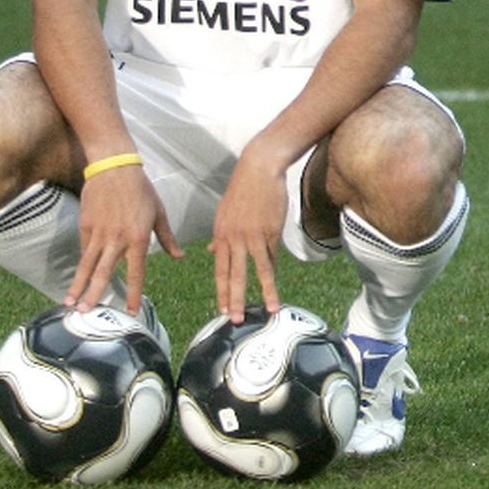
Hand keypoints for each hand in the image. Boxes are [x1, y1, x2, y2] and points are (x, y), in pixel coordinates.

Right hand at [65, 164, 181, 316]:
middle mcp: (117, 239)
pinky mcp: (85, 225)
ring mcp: (98, 233)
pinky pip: (84, 248)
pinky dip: (82, 262)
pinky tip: (78, 276)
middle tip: (86, 313)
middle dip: (94, 294)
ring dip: (78, 285)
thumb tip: (179, 256)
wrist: (115, 167)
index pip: (136, 272)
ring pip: (87, 264)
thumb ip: (167, 238)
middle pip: (104, 272)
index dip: (133, 293)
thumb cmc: (141, 189)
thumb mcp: (159, 213)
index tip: (130, 311)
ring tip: (70, 303)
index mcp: (138, 238)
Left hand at [210, 142, 299, 320]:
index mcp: (221, 234)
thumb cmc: (243, 190)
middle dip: (233, 299)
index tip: (221, 308)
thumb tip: (212, 252)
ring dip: (262, 292)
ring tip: (267, 309)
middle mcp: (234, 238)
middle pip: (234, 274)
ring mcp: (253, 235)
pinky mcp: (270, 231)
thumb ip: (219, 236)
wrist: (259, 169)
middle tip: (234, 319)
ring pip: (257, 269)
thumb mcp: (224, 212)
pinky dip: (274, 272)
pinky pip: (272, 256)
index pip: (220, 269)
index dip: (221, 290)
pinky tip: (276, 286)